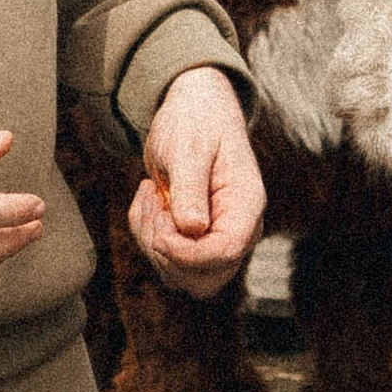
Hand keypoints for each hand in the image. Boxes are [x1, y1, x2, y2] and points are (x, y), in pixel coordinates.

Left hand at [129, 67, 265, 297]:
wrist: (193, 111)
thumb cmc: (196, 122)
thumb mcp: (189, 147)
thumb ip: (191, 187)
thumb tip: (192, 229)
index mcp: (246, 205)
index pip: (225, 253)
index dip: (187, 255)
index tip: (160, 234)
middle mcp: (237, 229)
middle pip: (205, 280)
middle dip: (168, 255)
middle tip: (155, 209)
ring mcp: (215, 237)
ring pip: (180, 276)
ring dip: (151, 242)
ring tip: (149, 196)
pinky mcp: (193, 239)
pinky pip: (165, 259)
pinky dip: (145, 234)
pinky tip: (148, 198)